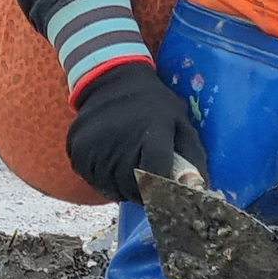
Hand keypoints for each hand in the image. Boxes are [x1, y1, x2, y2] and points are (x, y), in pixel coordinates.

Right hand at [65, 61, 207, 203]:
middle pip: (131, 187)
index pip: (155, 174)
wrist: (114, 82)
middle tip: (148, 184)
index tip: (164, 196)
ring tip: (130, 171)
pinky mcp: (76, 149)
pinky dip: (103, 180)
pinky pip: (90, 180)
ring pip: (109, 188)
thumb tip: (201, 190)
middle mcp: (119, 138)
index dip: (161, 191)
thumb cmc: (156, 107)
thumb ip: (193, 157)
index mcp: (152, 131)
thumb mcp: (181, 124)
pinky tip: (112, 164)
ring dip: (122, 189)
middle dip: (142, 193)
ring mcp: (94, 144)